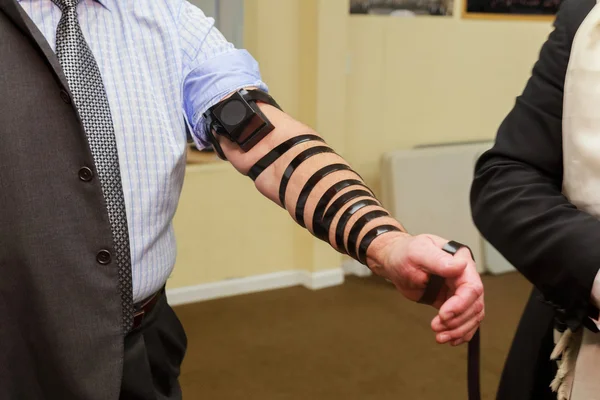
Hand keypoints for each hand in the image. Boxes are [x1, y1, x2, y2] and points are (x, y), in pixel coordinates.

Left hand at [369, 233, 483, 345]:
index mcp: (460, 260)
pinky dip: (459, 332)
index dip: (461, 304)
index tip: (443, 315)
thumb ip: (438, 260)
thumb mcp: (418, 252)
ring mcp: (458, 290)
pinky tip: (450, 340)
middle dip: (458, 320)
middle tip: (436, 327)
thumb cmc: (404, 252)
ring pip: (471, 315)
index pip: (472, 287)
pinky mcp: (451, 302)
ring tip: (440, 337)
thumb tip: (461, 266)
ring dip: (458, 330)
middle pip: (474, 305)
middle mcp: (463, 276)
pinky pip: (463, 320)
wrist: (395, 261)